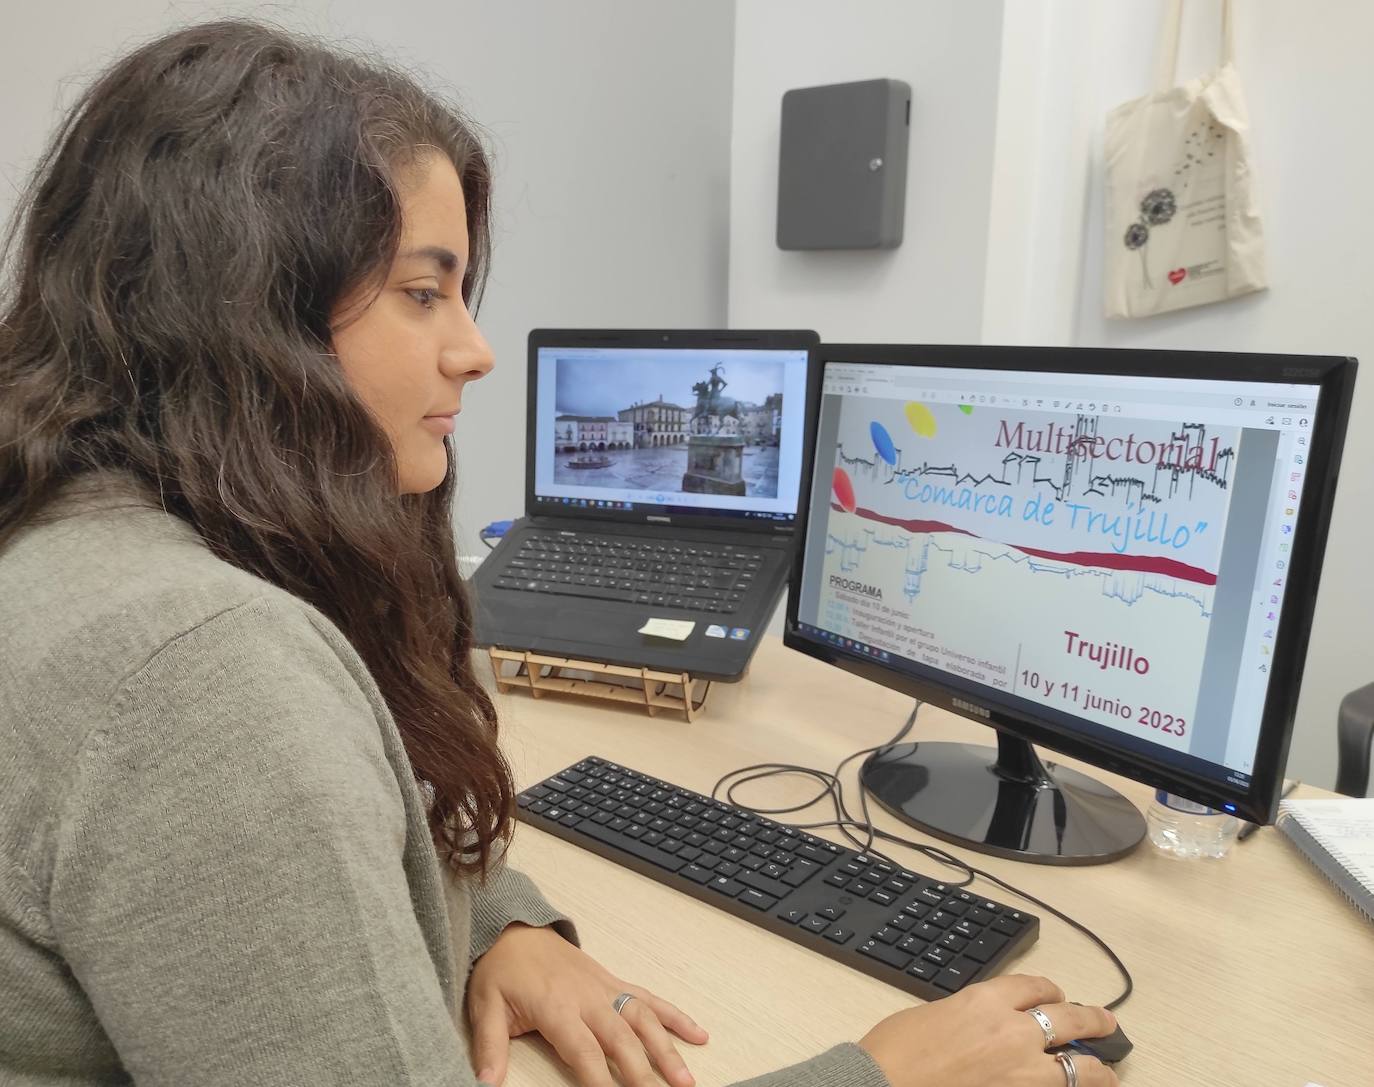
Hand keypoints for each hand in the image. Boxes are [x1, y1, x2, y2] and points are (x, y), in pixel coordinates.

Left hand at [466, 922, 708, 1086]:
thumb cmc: (500, 970)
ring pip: (643, 1019)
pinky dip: (675, 1016)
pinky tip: (698, 1034)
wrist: (513, 927)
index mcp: (556, 1007)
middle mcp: (587, 998)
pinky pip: (648, 998)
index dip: (600, 1081)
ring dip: (667, 1049)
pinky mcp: (613, 981)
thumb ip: (490, 1048)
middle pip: (621, 1039)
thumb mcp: (486, 1007)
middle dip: (643, 1072)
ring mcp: (605, 988)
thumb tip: (485, 1083)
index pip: (584, 1052)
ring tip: (686, 1079)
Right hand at [858, 974, 1120, 1086]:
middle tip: (1106, 1022)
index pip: (1034, 986)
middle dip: (1093, 1020)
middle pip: (1069, 1018)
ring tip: (1108, 1072)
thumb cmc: (895, 1052)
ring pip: (1080, 1067)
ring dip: (1098, 1069)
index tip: (1056, 995)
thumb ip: (968, 1015)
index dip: (1051, 990)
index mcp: (985, 1000)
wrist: (884, 1085)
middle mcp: (1013, 1030)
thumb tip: (984, 1026)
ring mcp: (1022, 1072)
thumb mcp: (932, 1014)